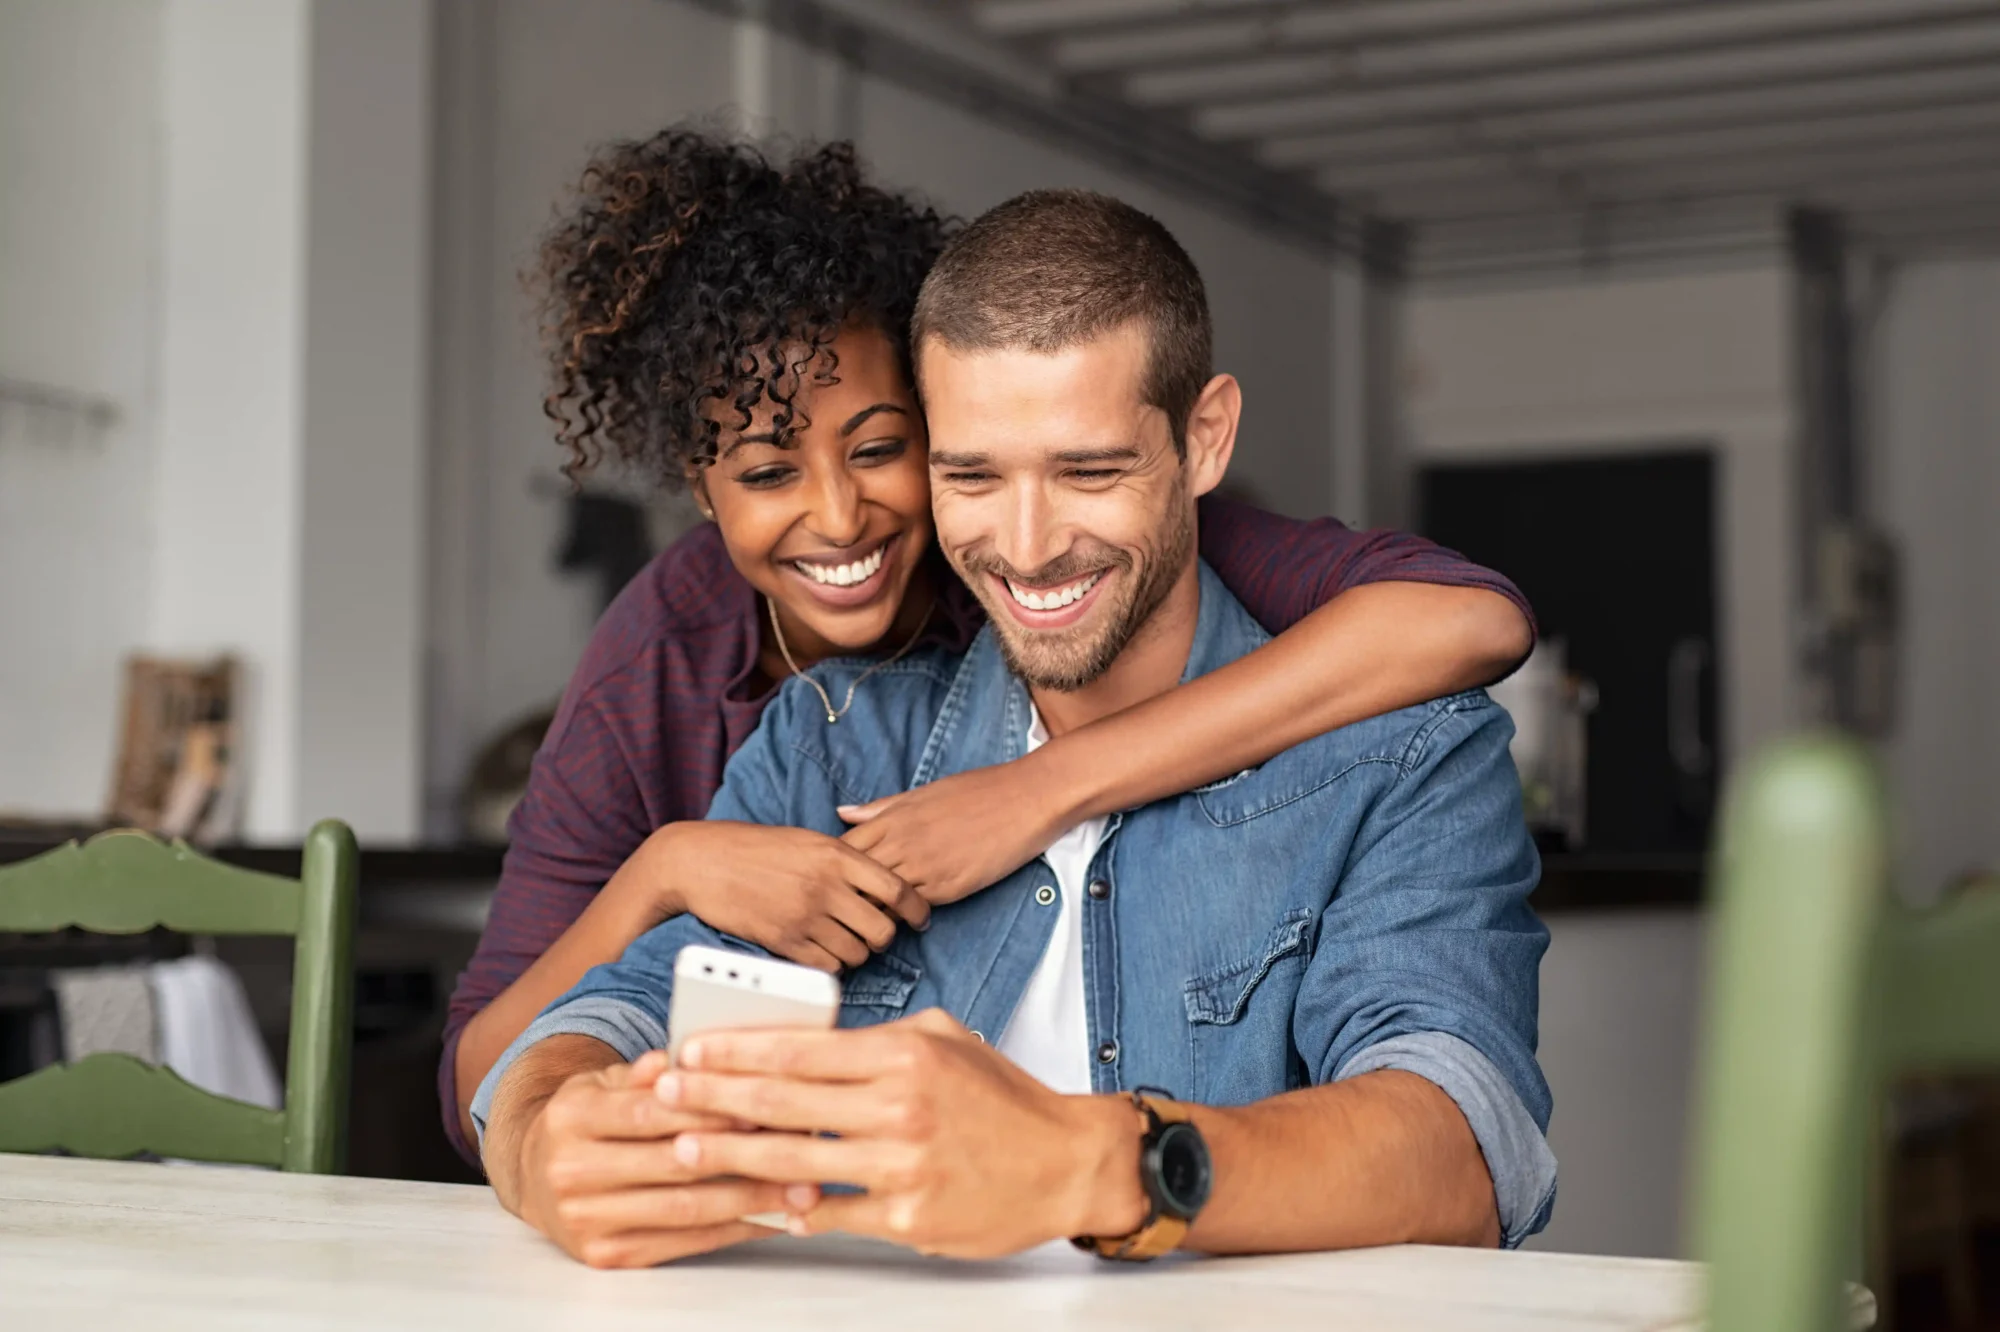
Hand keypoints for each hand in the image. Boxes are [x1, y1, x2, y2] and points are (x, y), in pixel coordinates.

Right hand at [513, 1049, 819, 1267]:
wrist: (531, 1174)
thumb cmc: (587, 1120)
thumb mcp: (604, 1082)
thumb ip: (646, 1071)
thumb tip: (683, 1056)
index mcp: (573, 1116)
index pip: (650, 1112)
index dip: (710, 1109)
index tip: (764, 1104)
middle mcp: (571, 1170)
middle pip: (673, 1163)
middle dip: (742, 1155)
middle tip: (799, 1147)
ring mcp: (585, 1218)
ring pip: (684, 1209)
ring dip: (750, 1200)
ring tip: (800, 1189)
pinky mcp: (604, 1254)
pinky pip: (682, 1243)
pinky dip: (731, 1230)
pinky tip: (768, 1217)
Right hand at [647, 822, 930, 971]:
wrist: (702, 862)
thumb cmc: (755, 848)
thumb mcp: (807, 840)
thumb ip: (845, 859)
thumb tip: (881, 883)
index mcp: (837, 855)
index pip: (898, 889)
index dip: (917, 909)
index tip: (919, 918)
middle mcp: (826, 886)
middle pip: (882, 930)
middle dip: (883, 936)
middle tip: (872, 933)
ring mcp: (805, 916)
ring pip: (858, 953)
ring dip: (856, 952)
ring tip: (843, 941)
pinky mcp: (784, 942)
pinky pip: (827, 966)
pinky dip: (831, 964)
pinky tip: (821, 952)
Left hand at [655, 1010, 1148, 1258]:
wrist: (1067, 1162)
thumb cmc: (1004, 1098)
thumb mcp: (945, 1039)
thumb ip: (877, 1038)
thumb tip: (810, 1041)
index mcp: (904, 1055)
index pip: (800, 1048)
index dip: (736, 1049)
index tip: (691, 1049)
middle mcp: (900, 1107)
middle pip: (783, 1102)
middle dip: (713, 1097)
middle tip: (664, 1093)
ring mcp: (902, 1167)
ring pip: (795, 1160)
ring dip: (731, 1154)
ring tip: (687, 1146)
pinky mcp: (908, 1219)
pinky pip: (832, 1214)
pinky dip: (788, 1208)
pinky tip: (752, 1201)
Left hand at [838, 756, 1073, 905]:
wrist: (1026, 799)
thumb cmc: (978, 791)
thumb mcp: (924, 793)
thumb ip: (881, 808)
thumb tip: (842, 813)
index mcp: (893, 818)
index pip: (843, 850)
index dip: (834, 869)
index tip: (835, 879)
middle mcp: (902, 843)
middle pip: (854, 880)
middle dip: (845, 896)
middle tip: (843, 910)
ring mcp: (924, 867)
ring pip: (879, 900)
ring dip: (872, 912)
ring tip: (869, 921)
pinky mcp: (948, 887)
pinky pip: (913, 908)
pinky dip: (903, 916)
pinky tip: (904, 919)